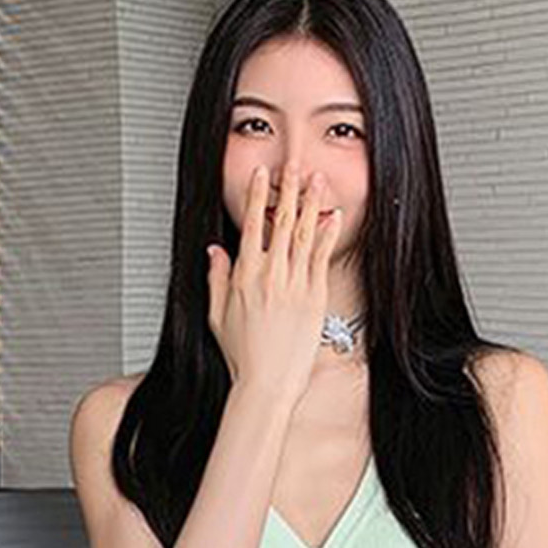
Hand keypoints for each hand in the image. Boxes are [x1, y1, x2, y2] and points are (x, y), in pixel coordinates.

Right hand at [207, 159, 343, 405]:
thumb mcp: (218, 315)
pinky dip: (327, 234)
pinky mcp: (314, 297)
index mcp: (244, 276)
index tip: (261, 175)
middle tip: (294, 164)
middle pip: (279, 222)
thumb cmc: (243, 355)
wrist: (266, 383)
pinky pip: (321, 258)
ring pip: (303, 234)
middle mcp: (269, 275)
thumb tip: (214, 250)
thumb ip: (216, 278)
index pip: (251, 225)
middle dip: (287, 189)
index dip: (256, 196)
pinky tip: (332, 216)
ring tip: (316, 179)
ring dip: (310, 203)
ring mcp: (293, 285)